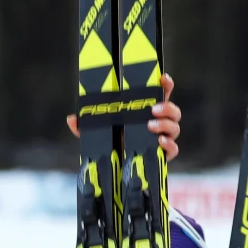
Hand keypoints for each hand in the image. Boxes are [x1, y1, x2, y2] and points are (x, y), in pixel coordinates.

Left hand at [66, 73, 181, 161]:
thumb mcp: (97, 134)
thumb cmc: (112, 145)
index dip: (165, 84)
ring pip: (175, 127)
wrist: (118, 170)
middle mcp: (159, 123)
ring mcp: (163, 138)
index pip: (161, 93)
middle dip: (167, 107)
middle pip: (173, 111)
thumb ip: (85, 127)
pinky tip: (159, 142)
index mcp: (146, 112)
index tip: (161, 78)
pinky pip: (173, 149)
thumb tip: (72, 119)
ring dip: (165, 125)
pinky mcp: (164, 155)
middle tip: (153, 110)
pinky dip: (169, 145)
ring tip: (151, 126)